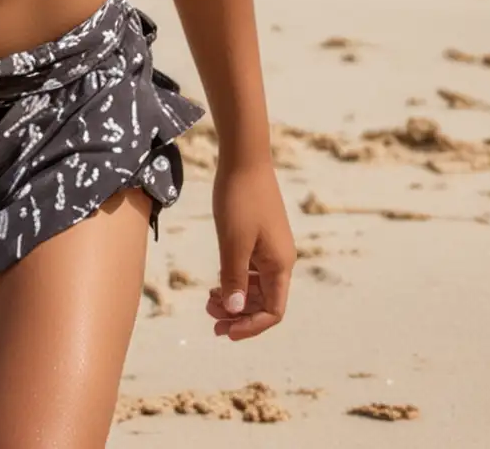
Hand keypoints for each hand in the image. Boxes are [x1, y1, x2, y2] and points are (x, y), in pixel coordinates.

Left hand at [206, 155, 294, 340]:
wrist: (244, 158)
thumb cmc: (239, 199)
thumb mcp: (233, 243)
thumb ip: (234, 279)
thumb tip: (235, 311)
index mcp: (280, 264)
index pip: (273, 311)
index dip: (251, 326)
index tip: (225, 332)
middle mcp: (280, 258)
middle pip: (264, 301)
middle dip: (239, 313)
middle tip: (209, 316)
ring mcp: (271, 246)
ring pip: (256, 285)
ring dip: (236, 297)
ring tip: (208, 300)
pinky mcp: (260, 235)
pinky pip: (251, 268)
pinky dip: (236, 278)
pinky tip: (217, 281)